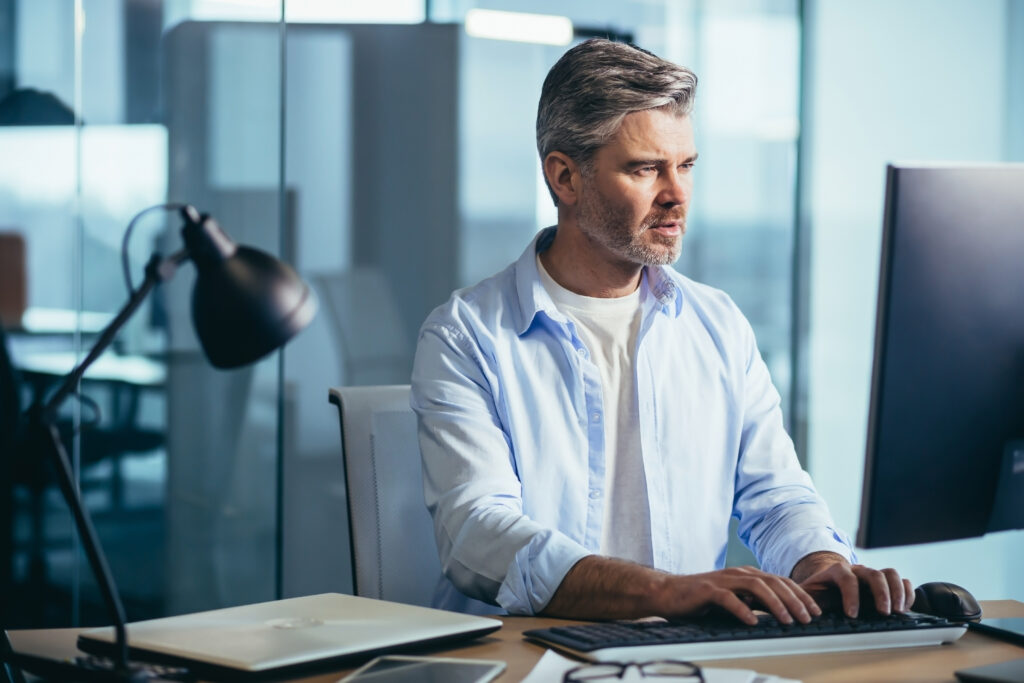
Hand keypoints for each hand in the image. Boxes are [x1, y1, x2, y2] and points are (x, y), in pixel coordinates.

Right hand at [656, 566, 821, 625]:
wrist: (668, 592)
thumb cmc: (701, 599)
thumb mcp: (734, 599)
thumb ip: (754, 601)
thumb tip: (781, 612)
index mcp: (746, 575)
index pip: (780, 581)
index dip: (800, 594)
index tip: (816, 610)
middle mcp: (738, 574)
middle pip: (773, 582)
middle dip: (795, 600)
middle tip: (809, 618)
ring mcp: (723, 580)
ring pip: (756, 586)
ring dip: (776, 603)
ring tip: (788, 620)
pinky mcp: (707, 590)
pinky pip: (728, 598)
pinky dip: (742, 609)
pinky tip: (752, 621)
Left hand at [791, 552, 913, 617]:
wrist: (825, 583)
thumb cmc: (816, 592)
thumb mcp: (807, 594)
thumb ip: (804, 600)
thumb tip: (800, 612)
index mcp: (836, 571)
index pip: (846, 577)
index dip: (850, 595)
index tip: (852, 615)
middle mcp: (856, 570)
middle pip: (873, 573)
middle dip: (880, 593)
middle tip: (884, 613)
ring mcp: (871, 574)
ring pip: (889, 573)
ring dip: (897, 592)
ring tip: (898, 611)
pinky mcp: (884, 583)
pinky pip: (901, 580)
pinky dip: (906, 592)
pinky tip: (905, 607)